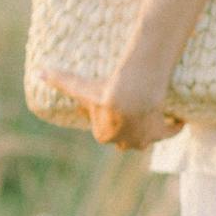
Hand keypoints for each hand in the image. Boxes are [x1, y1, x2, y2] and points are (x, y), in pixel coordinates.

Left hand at [42, 67, 182, 151]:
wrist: (133, 92)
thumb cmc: (104, 91)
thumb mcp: (79, 86)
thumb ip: (59, 80)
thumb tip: (38, 72)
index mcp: (103, 135)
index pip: (103, 130)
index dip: (105, 118)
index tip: (109, 106)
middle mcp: (123, 142)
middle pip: (123, 137)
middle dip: (125, 128)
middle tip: (129, 112)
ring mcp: (143, 139)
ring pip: (144, 138)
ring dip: (146, 131)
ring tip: (150, 118)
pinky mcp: (161, 132)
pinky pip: (169, 132)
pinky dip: (174, 128)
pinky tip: (177, 120)